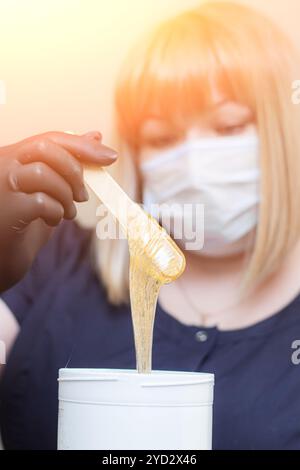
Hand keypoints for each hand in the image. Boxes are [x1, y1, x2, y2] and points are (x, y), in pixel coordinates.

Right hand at [0, 130, 116, 291]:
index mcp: (12, 156)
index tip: (110, 156)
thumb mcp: (49, 191)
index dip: (83, 146)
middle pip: (46, 148)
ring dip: (65, 196)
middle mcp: (1, 165)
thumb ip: (67, 165)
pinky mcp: (5, 210)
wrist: (2, 261)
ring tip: (67, 213)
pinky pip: (40, 202)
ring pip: (43, 173)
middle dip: (74, 171)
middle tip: (82, 196)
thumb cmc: (25, 224)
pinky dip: (55, 212)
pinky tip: (51, 221)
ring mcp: (0, 187)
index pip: (49, 139)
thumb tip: (94, 136)